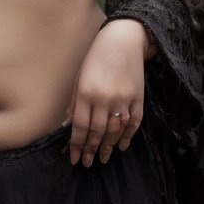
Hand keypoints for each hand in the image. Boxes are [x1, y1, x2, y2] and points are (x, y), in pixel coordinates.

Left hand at [63, 21, 147, 166]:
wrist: (124, 39)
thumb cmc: (96, 56)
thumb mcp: (79, 77)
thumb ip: (73, 102)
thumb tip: (66, 125)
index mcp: (87, 93)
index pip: (81, 127)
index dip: (77, 145)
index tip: (74, 158)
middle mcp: (105, 99)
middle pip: (97, 132)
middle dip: (91, 150)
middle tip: (87, 163)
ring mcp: (123, 99)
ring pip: (115, 131)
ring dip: (108, 147)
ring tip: (102, 159)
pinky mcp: (138, 98)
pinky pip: (133, 123)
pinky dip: (128, 136)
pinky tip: (122, 146)